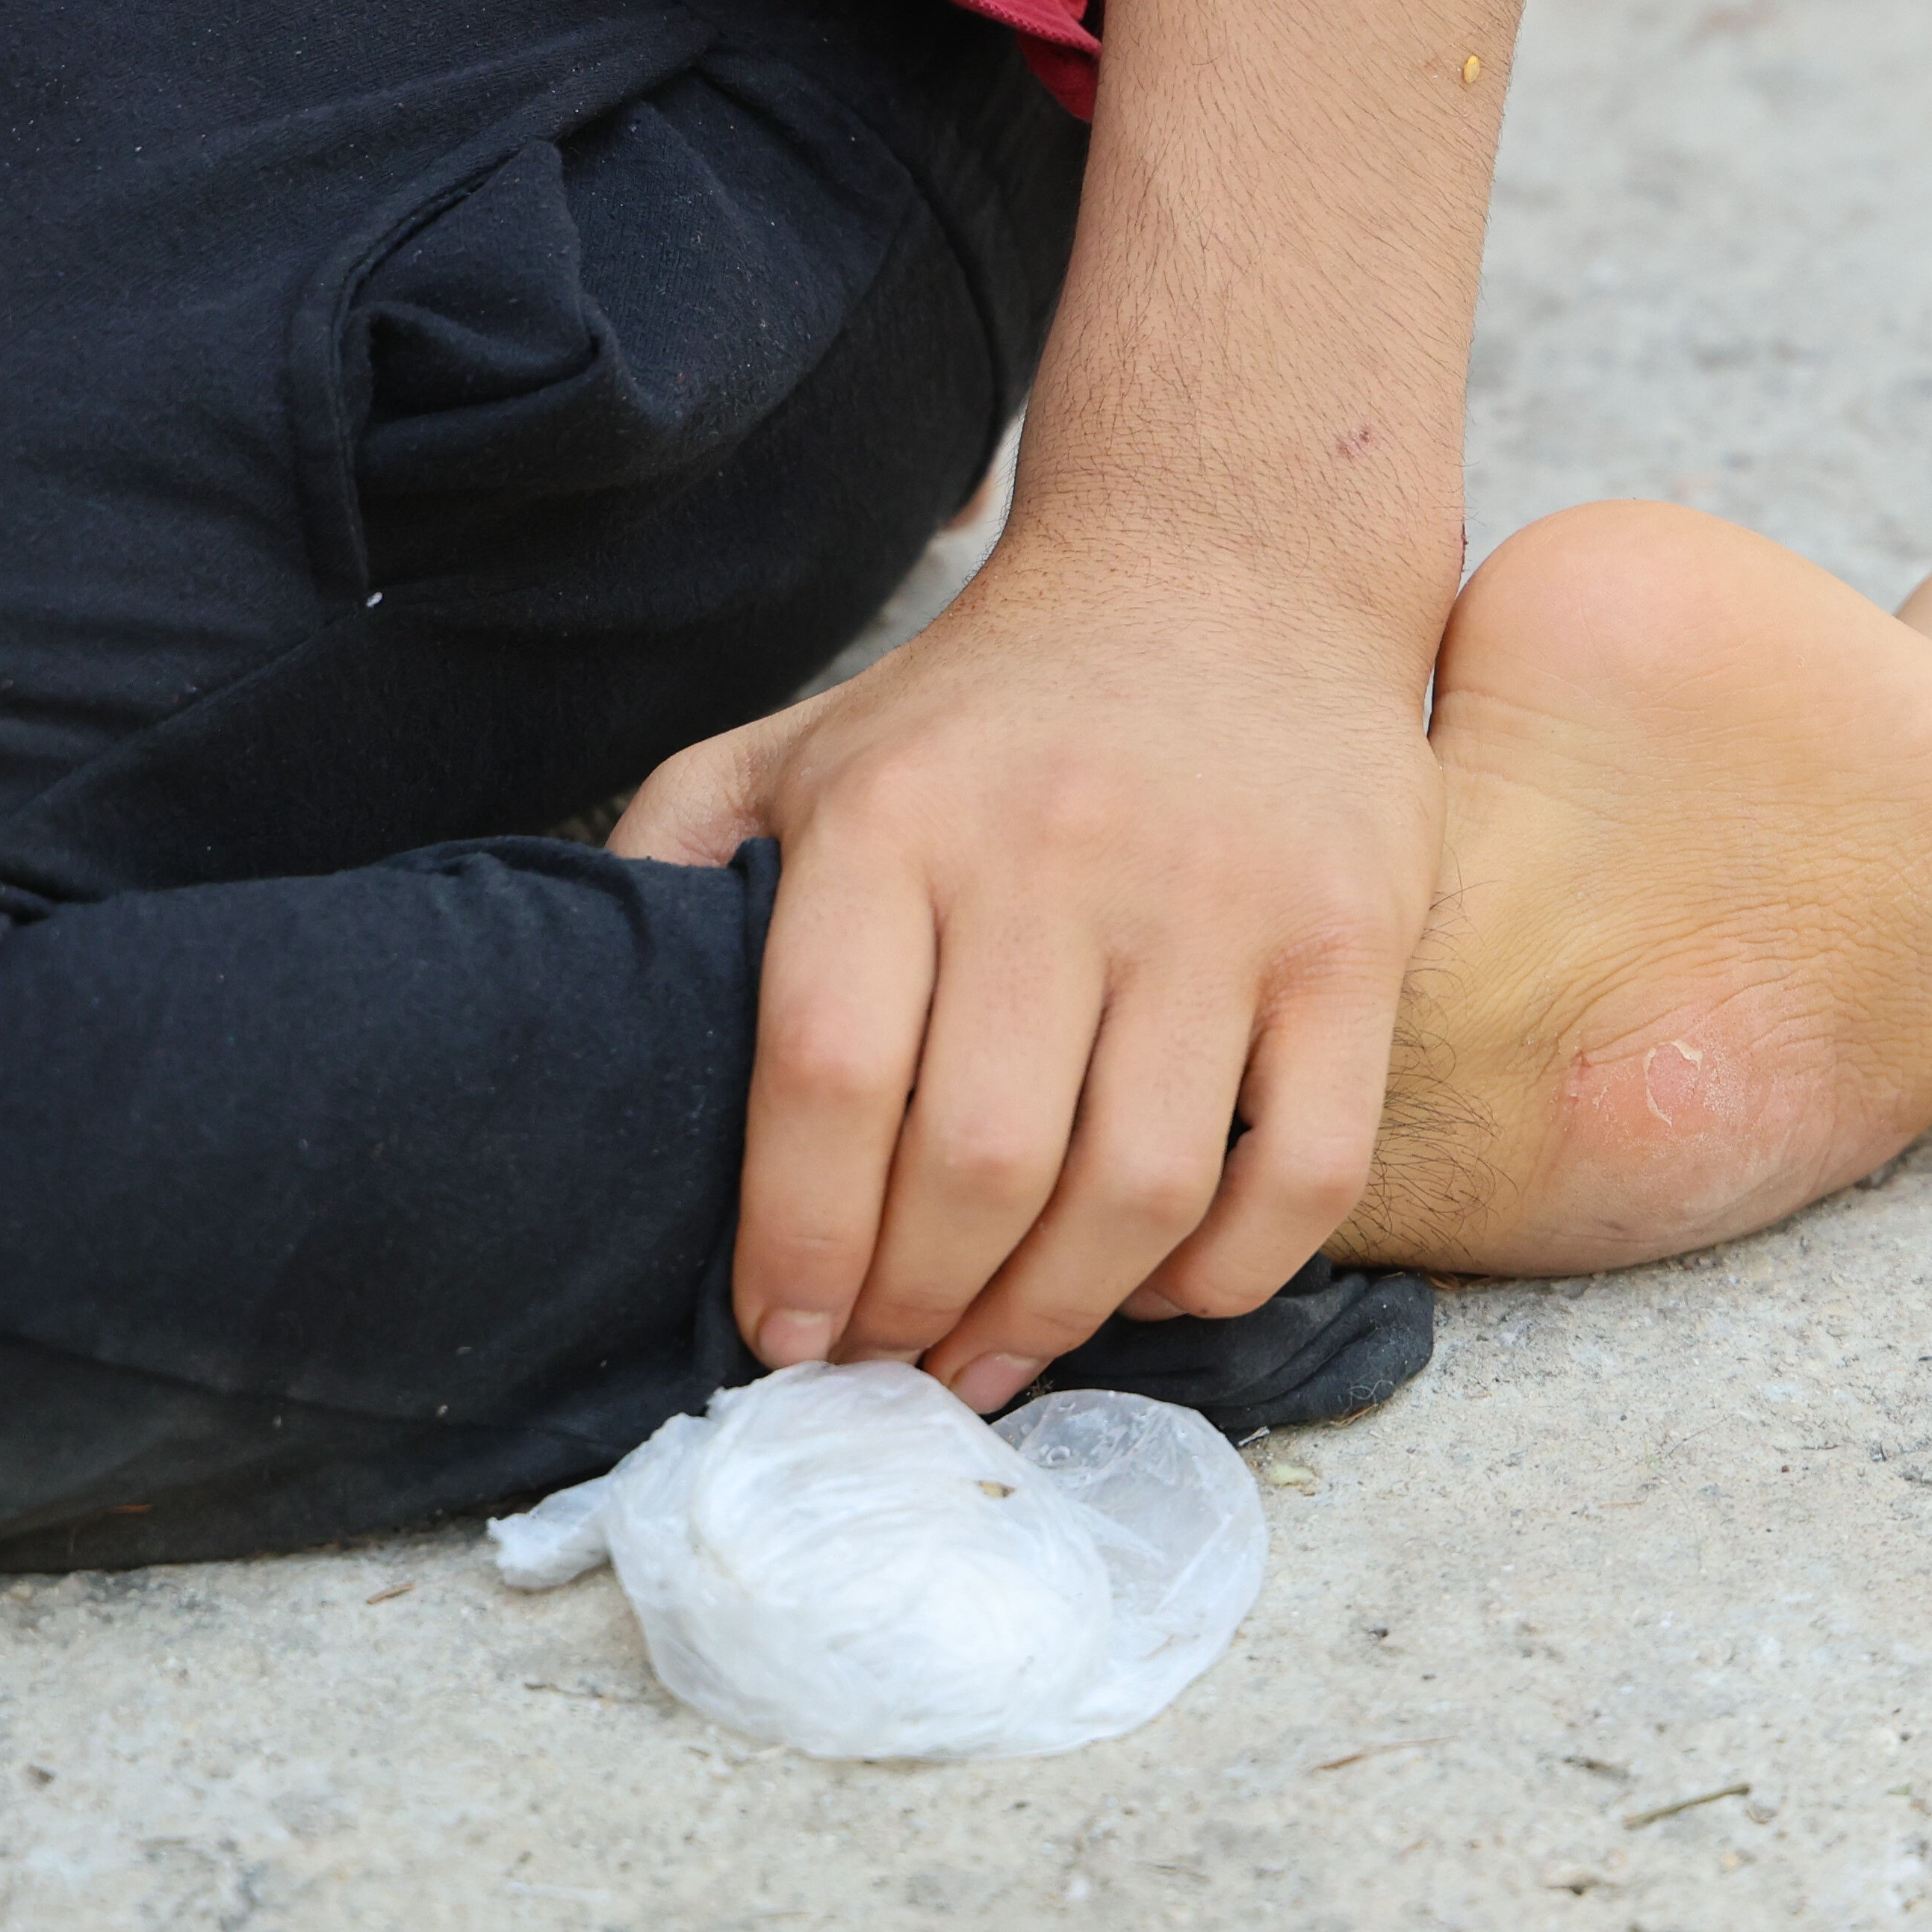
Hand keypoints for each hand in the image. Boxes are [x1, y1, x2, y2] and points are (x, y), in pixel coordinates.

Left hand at [611, 530, 1443, 1406]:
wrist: (1228, 568)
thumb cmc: (996, 705)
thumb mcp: (806, 742)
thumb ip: (683, 863)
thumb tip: (580, 1029)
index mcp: (896, 816)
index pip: (832, 1073)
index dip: (802, 1239)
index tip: (786, 1333)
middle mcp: (1058, 854)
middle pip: (981, 1162)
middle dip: (920, 1308)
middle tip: (892, 1363)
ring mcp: (1222, 903)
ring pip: (1139, 1189)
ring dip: (1059, 1317)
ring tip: (1002, 1355)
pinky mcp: (1351, 942)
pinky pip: (1305, 1170)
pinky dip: (1229, 1274)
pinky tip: (1159, 1288)